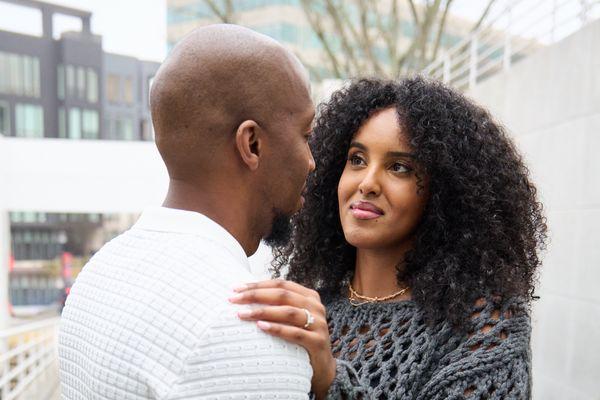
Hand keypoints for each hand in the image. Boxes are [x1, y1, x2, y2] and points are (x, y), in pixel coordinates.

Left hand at [229, 279, 335, 398]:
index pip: (281, 285)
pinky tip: (261, 327)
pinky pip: (295, 333)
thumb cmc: (300, 340)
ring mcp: (319, 324)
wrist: (322, 367)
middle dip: (256, 295)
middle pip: (283, 295)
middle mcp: (315, 306)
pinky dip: (277, 329)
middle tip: (234, 299)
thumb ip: (277, 305)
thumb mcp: (292, 319)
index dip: (258, 285)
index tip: (236, 288)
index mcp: (309, 296)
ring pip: (288, 312)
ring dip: (263, 311)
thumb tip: (245, 295)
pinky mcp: (318, 342)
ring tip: (242, 314)